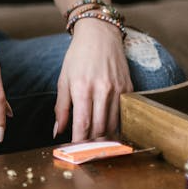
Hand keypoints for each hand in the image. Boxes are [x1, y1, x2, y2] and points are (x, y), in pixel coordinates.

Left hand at [54, 19, 131, 140]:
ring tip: (96, 146)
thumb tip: (57, 131)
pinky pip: (124, 115)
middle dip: (92, 143)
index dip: (79, 141)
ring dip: (105, 138)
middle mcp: (102, 90)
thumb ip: (61, 107)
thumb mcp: (63, 79)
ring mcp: (118, 90)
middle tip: (85, 153)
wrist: (100, 35)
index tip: (74, 152)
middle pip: (100, 128)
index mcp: (82, 87)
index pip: (82, 123)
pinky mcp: (130, 89)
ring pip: (114, 124)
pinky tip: (110, 132)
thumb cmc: (78, 57)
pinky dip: (117, 126)